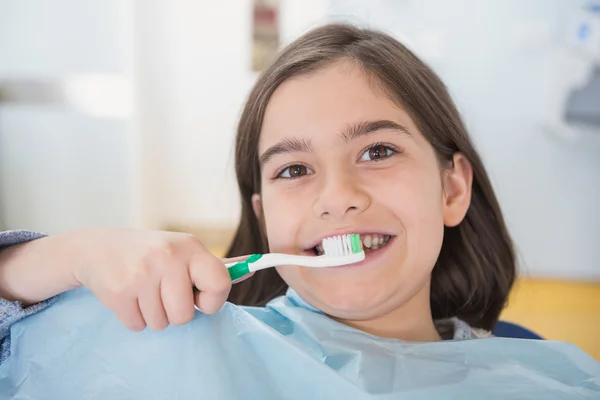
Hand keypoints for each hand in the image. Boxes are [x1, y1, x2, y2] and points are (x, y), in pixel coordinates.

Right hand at [70, 228, 249, 331]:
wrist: (98, 247)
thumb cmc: (150, 253)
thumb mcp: (183, 251)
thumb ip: (214, 267)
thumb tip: (252, 271)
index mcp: (191, 247)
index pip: (220, 283)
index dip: (213, 300)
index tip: (200, 298)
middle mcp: (168, 257)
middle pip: (185, 315)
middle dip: (175, 311)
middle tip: (163, 292)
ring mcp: (142, 274)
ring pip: (161, 324)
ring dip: (153, 315)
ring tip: (144, 291)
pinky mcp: (118, 291)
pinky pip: (138, 325)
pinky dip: (134, 317)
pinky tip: (129, 295)